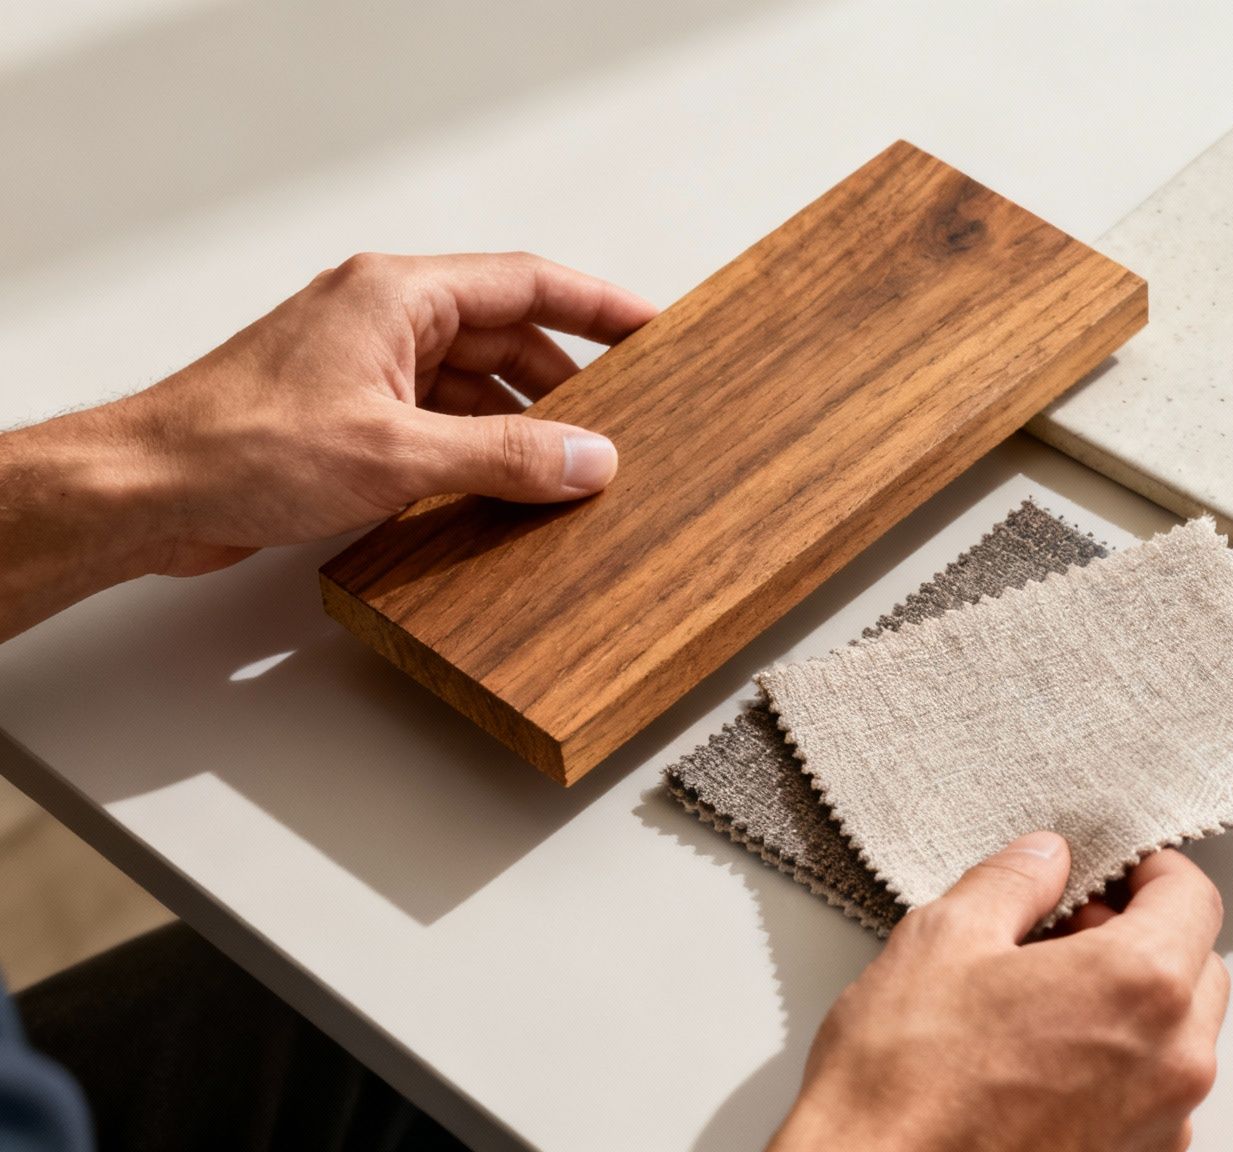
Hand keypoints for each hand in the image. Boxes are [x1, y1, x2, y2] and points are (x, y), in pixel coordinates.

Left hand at [0, 252, 656, 639]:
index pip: (526, 283)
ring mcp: (364, 369)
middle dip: (566, 383)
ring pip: (472, 387)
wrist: (147, 491)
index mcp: (396, 295)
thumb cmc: (239, 447)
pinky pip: (439, 424)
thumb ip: (504, 457)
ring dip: (520, 427)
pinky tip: (505, 493)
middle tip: (623, 420)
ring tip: (572, 470)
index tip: (652, 328)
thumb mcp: (397, 453)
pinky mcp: (348, 419)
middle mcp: (382, 320)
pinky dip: (478, 453)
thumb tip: (588, 459)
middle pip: (504, 338)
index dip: (598, 306)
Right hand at [770, 834, 1229, 1151]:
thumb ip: (1013, 883)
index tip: (1113, 870)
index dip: (1150, 870)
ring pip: (1178, 1036)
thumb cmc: (905, 1084)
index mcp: (1140, 985)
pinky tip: (1042, 1060)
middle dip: (1141, 936)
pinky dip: (1119, 1066)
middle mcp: (1172, 1061)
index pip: (1192, 898)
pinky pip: (1153, 1096)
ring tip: (1042, 1001)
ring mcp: (1159, 1126)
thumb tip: (1043, 861)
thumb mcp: (944, 938)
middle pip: (1197, 967)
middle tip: (1065, 931)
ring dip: (1133, 1004)